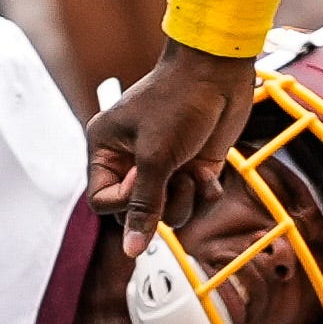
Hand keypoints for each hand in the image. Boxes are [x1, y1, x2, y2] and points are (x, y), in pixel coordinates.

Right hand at [88, 42, 252, 255]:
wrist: (220, 73)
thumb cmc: (179, 100)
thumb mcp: (156, 156)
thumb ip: (144, 206)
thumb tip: (131, 251)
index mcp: (106, 151)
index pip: (103, 202)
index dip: (126, 202)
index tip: (146, 180)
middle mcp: (131, 161)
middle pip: (138, 213)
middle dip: (162, 202)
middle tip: (174, 176)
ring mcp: (164, 166)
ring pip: (170, 213)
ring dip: (186, 199)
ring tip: (191, 171)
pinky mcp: (192, 168)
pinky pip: (195, 201)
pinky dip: (204, 191)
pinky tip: (207, 170)